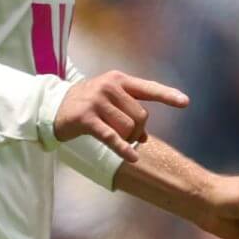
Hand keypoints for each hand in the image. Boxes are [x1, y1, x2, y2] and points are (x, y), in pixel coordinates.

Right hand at [55, 70, 189, 159]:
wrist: (52, 107)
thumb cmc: (85, 104)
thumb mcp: (108, 100)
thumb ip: (128, 112)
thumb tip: (144, 138)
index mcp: (118, 79)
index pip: (148, 88)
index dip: (167, 96)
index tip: (185, 102)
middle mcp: (109, 86)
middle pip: (141, 115)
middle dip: (138, 130)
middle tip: (125, 135)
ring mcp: (97, 101)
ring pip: (128, 127)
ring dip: (127, 139)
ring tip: (115, 139)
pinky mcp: (87, 118)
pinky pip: (112, 136)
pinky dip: (123, 148)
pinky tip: (132, 158)